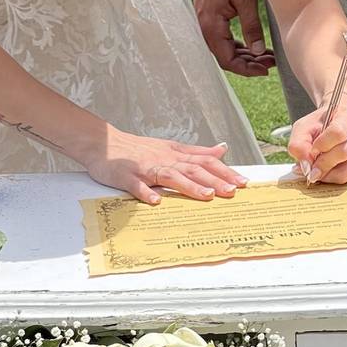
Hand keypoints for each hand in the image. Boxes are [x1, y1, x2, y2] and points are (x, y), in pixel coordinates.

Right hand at [81, 127, 248, 203]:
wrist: (104, 144)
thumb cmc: (138, 149)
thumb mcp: (171, 147)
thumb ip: (197, 151)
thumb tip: (222, 150)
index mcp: (175, 154)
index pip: (205, 161)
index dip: (225, 171)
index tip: (242, 182)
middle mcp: (164, 159)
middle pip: (193, 169)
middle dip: (214, 180)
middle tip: (233, 192)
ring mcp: (145, 168)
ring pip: (170, 176)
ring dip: (189, 186)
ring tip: (206, 196)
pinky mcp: (127, 176)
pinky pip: (137, 186)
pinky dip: (147, 193)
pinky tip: (156, 202)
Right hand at [193, 0, 275, 76]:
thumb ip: (251, 26)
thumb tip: (257, 51)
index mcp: (211, 26)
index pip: (227, 60)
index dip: (246, 69)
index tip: (265, 70)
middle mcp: (206, 29)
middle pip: (226, 58)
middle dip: (249, 64)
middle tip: (270, 62)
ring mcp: (207, 25)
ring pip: (226, 50)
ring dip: (246, 56)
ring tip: (267, 55)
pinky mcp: (212, 21)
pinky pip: (224, 41)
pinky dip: (239, 47)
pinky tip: (254, 47)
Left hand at [287, 97, 346, 184]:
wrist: (338, 120)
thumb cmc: (321, 123)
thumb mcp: (303, 127)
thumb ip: (298, 144)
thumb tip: (306, 167)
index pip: (338, 132)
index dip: (322, 145)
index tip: (312, 150)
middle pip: (343, 154)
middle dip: (322, 164)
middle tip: (310, 169)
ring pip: (346, 172)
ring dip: (327, 175)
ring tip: (317, 169)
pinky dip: (334, 177)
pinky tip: (328, 169)